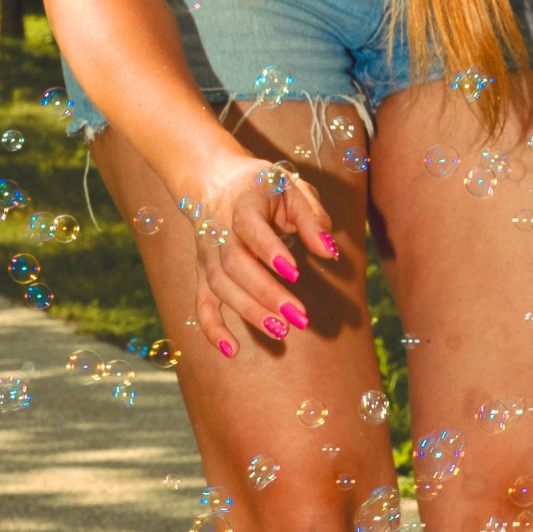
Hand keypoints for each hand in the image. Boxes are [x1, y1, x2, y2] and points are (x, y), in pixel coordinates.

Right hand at [185, 152, 341, 357]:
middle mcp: (218, 231)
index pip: (249, 228)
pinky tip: (233, 351)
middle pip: (234, 265)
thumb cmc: (265, 187)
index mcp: (242, 204)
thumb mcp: (293, 189)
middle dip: (266, 293)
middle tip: (299, 317)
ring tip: (282, 332)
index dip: (269, 250)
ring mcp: (207, 255)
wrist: (214, 180)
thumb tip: (330, 252)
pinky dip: (212, 329)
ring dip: (248, 312)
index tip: (295, 272)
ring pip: (220, 287)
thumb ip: (312, 217)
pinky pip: (202, 304)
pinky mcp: (204, 273)